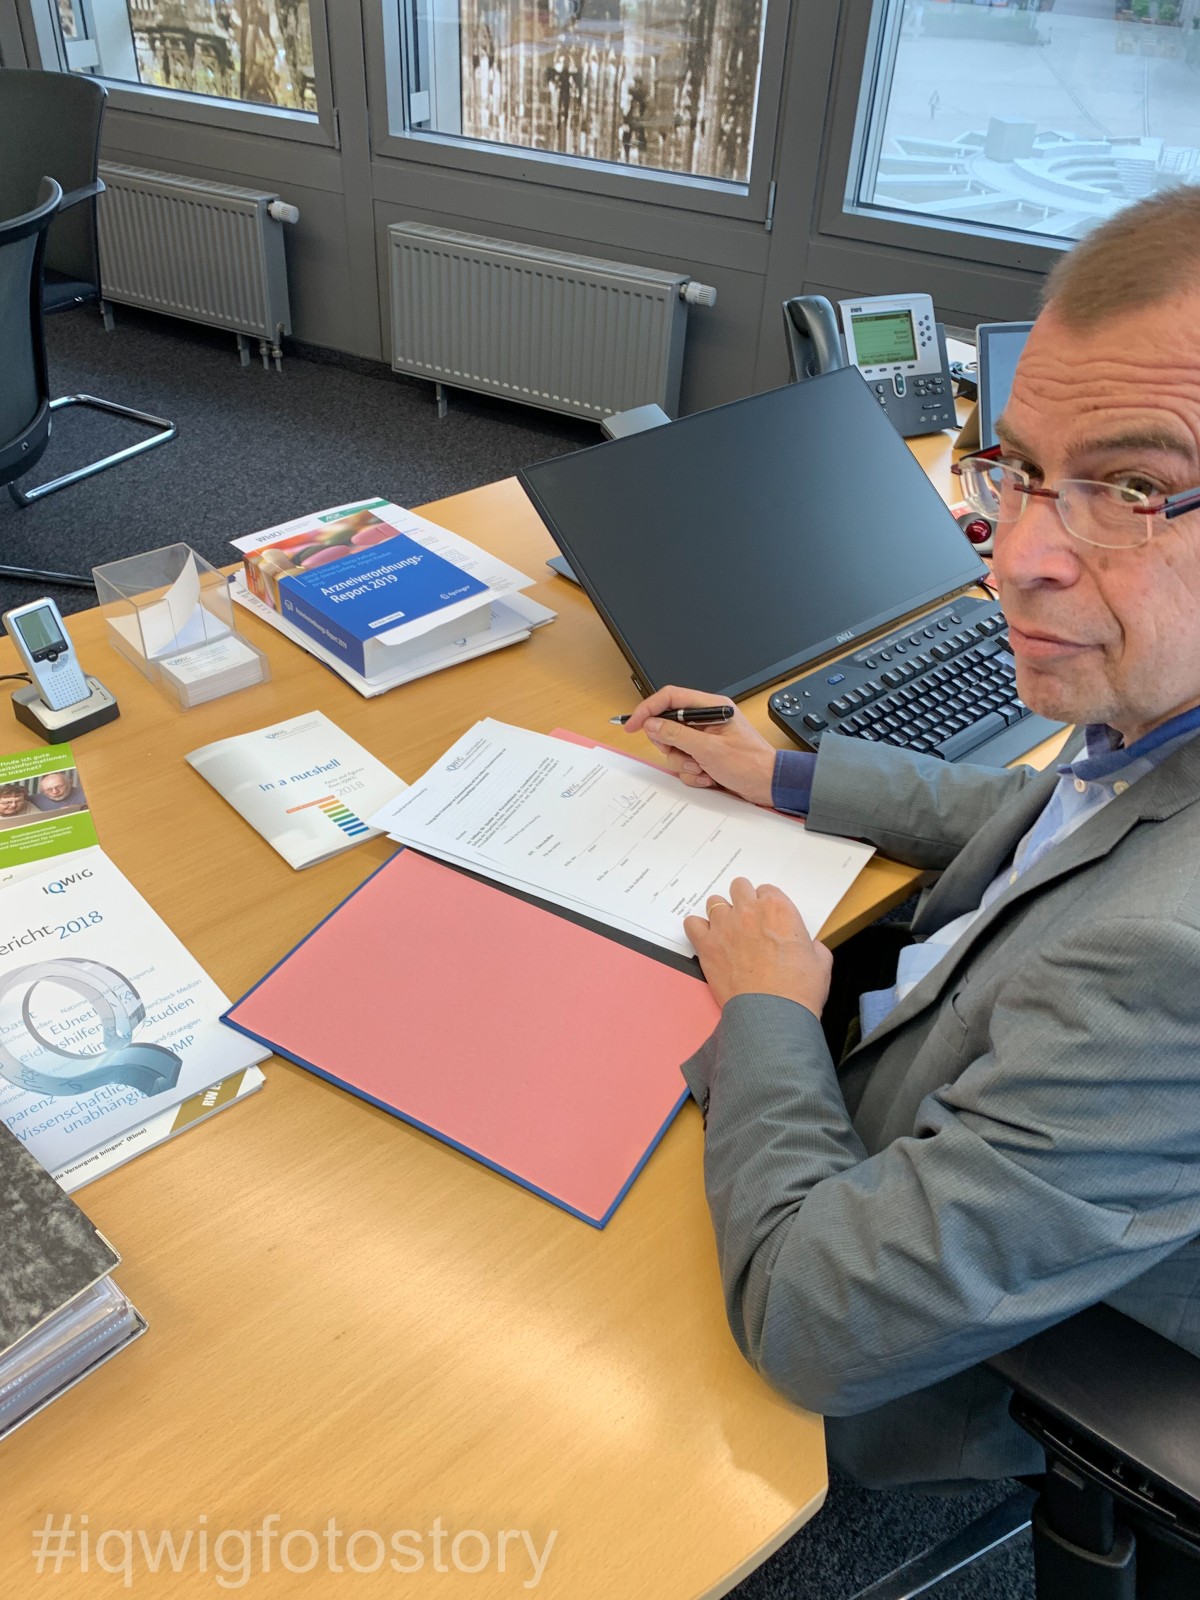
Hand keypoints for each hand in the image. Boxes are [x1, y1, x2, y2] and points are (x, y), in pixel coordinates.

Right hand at [621, 686, 777, 806]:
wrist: (769, 786)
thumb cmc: (751, 764)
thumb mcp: (709, 749)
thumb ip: (678, 734)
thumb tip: (652, 724)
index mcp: (711, 707)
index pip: (670, 698)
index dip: (648, 709)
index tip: (633, 725)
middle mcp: (706, 720)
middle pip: (668, 725)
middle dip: (670, 745)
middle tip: (683, 755)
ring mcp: (705, 738)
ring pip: (674, 747)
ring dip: (684, 763)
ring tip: (704, 769)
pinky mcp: (705, 755)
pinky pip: (684, 762)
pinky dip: (692, 773)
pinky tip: (709, 777)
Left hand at [684, 878, 832, 1014]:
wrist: (774, 1013)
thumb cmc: (799, 989)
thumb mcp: (821, 962)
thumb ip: (813, 947)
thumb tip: (812, 948)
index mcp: (779, 909)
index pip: (766, 890)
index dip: (766, 904)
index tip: (766, 916)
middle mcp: (749, 911)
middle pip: (739, 887)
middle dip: (742, 900)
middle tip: (747, 919)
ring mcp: (725, 926)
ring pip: (715, 902)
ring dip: (721, 913)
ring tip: (726, 930)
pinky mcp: (707, 945)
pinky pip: (692, 924)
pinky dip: (698, 929)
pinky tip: (706, 939)